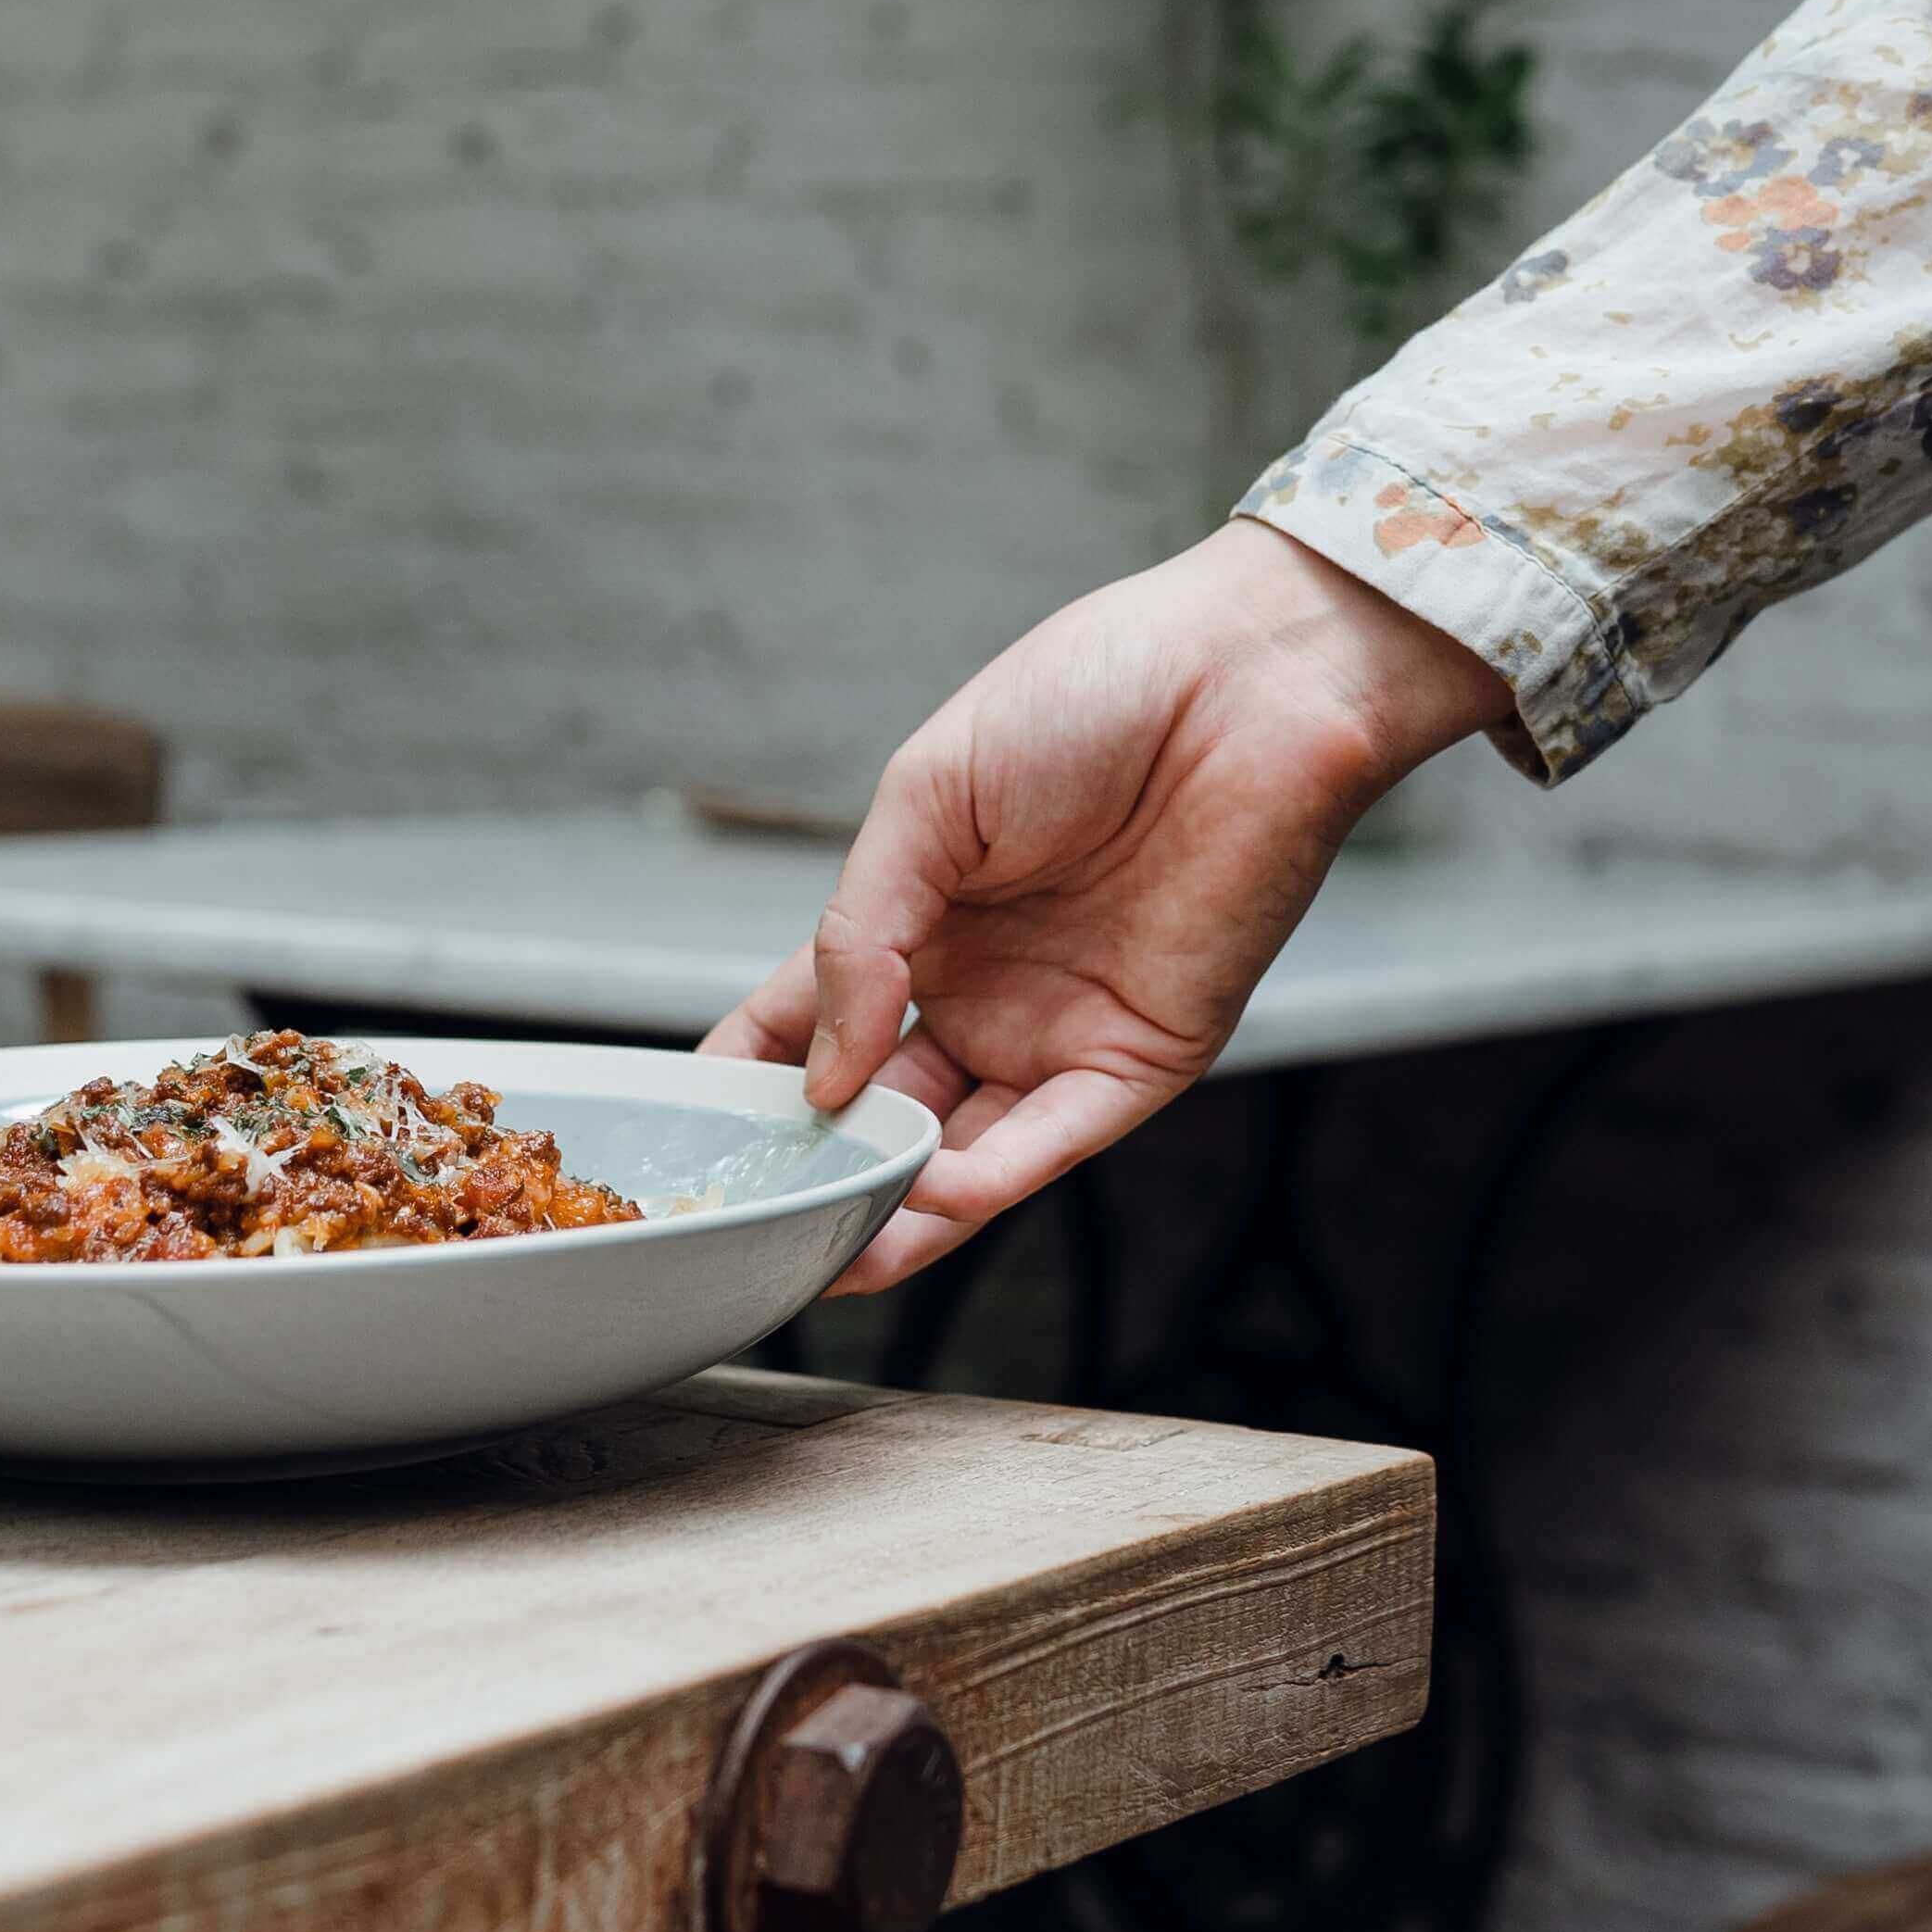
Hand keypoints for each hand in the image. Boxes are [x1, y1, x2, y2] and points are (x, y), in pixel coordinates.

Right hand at [700, 520, 1512, 1292]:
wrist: (1245, 678)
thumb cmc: (1091, 695)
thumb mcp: (927, 797)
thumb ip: (859, 932)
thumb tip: (818, 1071)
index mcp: (915, 920)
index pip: (804, 1025)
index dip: (745, 1084)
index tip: (686, 1139)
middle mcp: (979, 991)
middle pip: (875, 1112)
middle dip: (814, 1172)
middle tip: (748, 1224)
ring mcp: (1055, 1031)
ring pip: (956, 1154)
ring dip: (892, 1208)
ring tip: (823, 1252)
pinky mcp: (1140, 1058)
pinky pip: (1050, 1142)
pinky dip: (983, 1183)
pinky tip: (921, 1204)